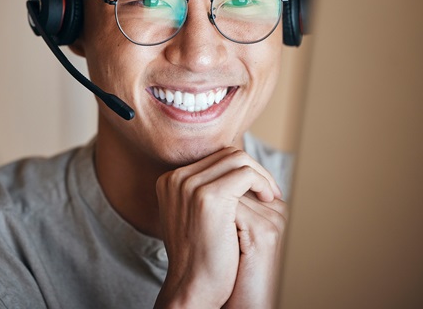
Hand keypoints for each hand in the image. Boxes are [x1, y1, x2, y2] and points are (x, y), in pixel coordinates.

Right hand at [153, 147, 281, 308]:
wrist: (193, 285)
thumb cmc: (198, 256)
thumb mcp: (192, 217)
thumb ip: (202, 194)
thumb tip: (233, 177)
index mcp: (169, 181)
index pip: (213, 158)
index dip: (239, 169)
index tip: (256, 188)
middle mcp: (175, 178)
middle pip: (225, 154)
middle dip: (252, 169)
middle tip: (268, 191)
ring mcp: (189, 185)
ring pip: (237, 158)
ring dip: (260, 175)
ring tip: (270, 196)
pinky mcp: (208, 196)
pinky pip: (245, 173)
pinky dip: (262, 182)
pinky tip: (268, 199)